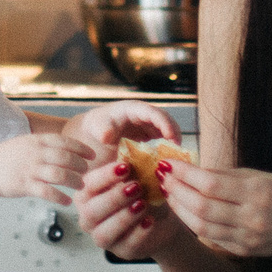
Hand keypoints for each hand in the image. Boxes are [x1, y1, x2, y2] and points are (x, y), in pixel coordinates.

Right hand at [0, 131, 93, 207]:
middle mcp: (35, 153)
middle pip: (66, 158)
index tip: (93, 156)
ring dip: (74, 181)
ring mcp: (29, 169)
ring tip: (80, 186)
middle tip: (87, 172)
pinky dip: (60, 197)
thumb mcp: (26, 143)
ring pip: (59, 175)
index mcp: (37, 141)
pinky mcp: (24, 185)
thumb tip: (67, 147)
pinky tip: (67, 201)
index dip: (81, 148)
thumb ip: (45, 144)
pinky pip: (47, 192)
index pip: (65, 141)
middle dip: (80, 166)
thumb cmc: (8, 157)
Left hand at [62, 100, 181, 154]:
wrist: (92, 131)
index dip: (165, 124)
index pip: (153, 113)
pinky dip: (167, 149)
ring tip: (176, 160)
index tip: (173, 138)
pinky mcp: (148, 134)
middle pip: (165, 120)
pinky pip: (162, 139)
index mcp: (132, 109)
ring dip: (173, 143)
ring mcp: (147, 124)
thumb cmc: (95, 126)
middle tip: (179, 153)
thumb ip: (103, 131)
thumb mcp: (97, 128)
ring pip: (166, 129)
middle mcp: (143, 114)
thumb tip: (107, 136)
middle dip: (174, 134)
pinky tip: (167, 163)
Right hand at [74, 154, 183, 260]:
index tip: (125, 167)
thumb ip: (131, 167)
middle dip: (114, 198)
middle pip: (91, 212)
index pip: (88, 185)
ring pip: (104, 233)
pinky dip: (139, 233)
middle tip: (136, 186)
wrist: (161, 217)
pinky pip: (126, 245)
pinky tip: (149, 220)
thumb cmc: (142, 192)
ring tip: (143, 204)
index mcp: (87, 195)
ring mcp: (103, 238)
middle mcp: (89, 218)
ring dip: (124, 217)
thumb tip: (133, 153)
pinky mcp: (122, 252)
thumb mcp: (137, 176)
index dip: (105, 176)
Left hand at [160, 157, 271, 259]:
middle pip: (202, 207)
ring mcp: (249, 237)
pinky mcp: (246, 250)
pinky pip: (213, 238)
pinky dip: (195, 224)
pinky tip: (186, 212)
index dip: (185, 174)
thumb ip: (226, 175)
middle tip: (163, 178)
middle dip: (177, 191)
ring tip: (170, 194)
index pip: (210, 183)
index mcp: (257, 192)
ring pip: (203, 226)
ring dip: (181, 209)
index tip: (169, 164)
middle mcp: (252, 217)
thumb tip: (193, 169)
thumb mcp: (261, 175)